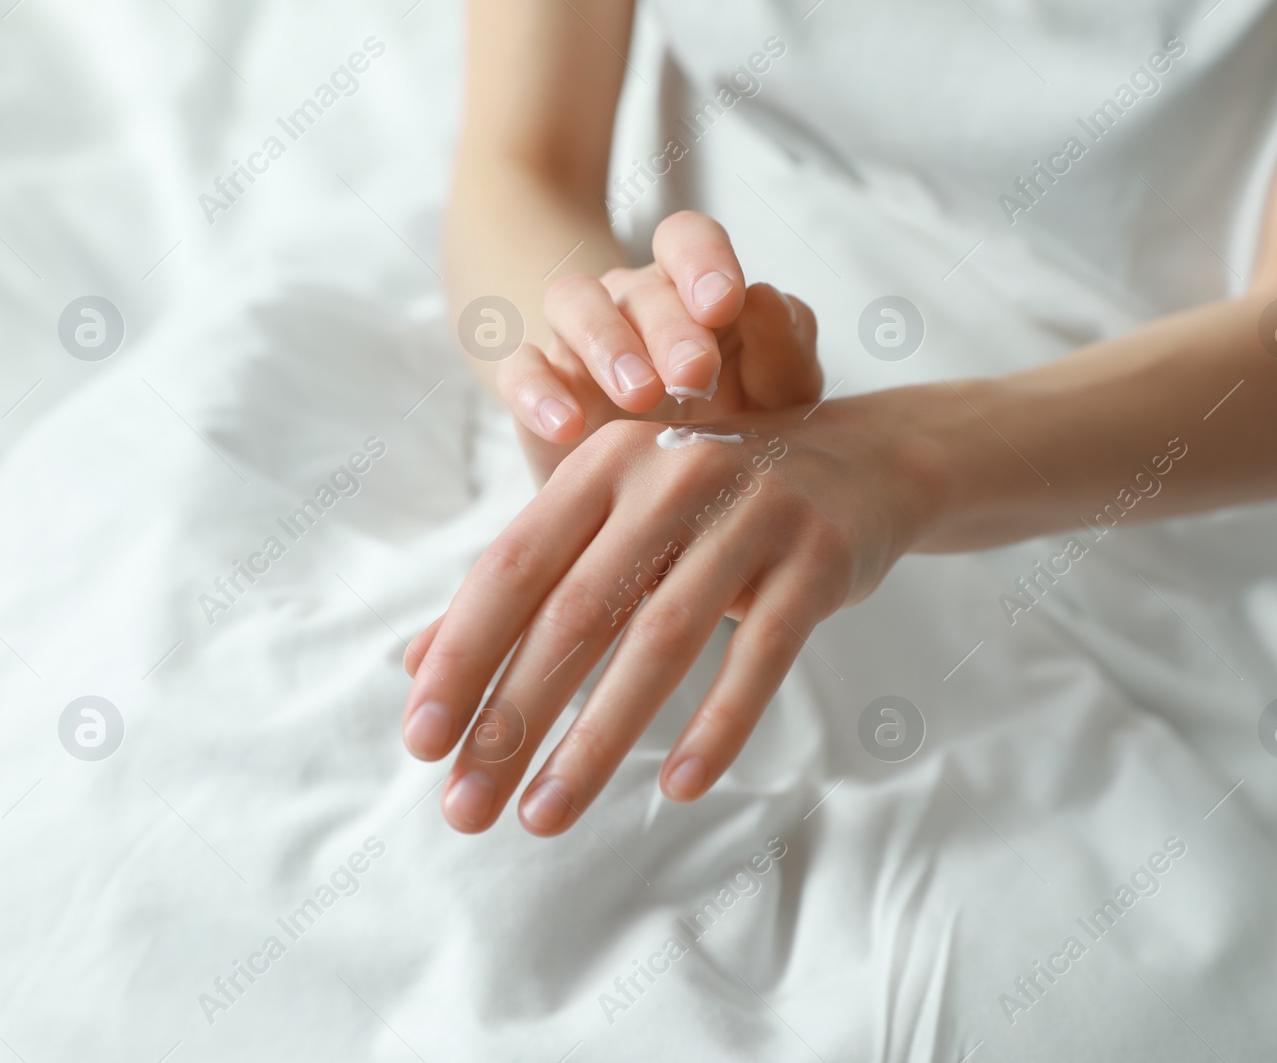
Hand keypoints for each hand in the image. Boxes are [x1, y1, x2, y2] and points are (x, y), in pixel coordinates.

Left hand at [399, 392, 940, 834]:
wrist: (860, 460)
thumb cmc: (710, 506)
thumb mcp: (615, 522)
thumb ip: (524, 583)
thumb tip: (417, 664)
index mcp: (606, 463)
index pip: (513, 567)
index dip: (461, 655)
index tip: (421, 741)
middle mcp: (673, 476)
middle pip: (577, 613)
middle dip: (513, 719)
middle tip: (468, 805)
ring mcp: (753, 515)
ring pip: (662, 642)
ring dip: (597, 740)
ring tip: (546, 816)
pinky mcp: (818, 561)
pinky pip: (762, 656)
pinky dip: (719, 724)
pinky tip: (680, 787)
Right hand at [496, 211, 822, 478]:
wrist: (672, 490)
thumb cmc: (733, 425)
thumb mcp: (778, 395)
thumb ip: (785, 347)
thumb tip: (764, 296)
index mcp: (693, 290)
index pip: (687, 239)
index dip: (703, 259)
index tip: (725, 304)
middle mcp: (633, 303)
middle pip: (640, 284)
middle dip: (670, 326)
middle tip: (695, 374)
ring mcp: (579, 341)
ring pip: (574, 303)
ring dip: (606, 343)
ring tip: (640, 395)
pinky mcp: (538, 389)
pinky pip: (521, 369)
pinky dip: (538, 392)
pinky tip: (567, 425)